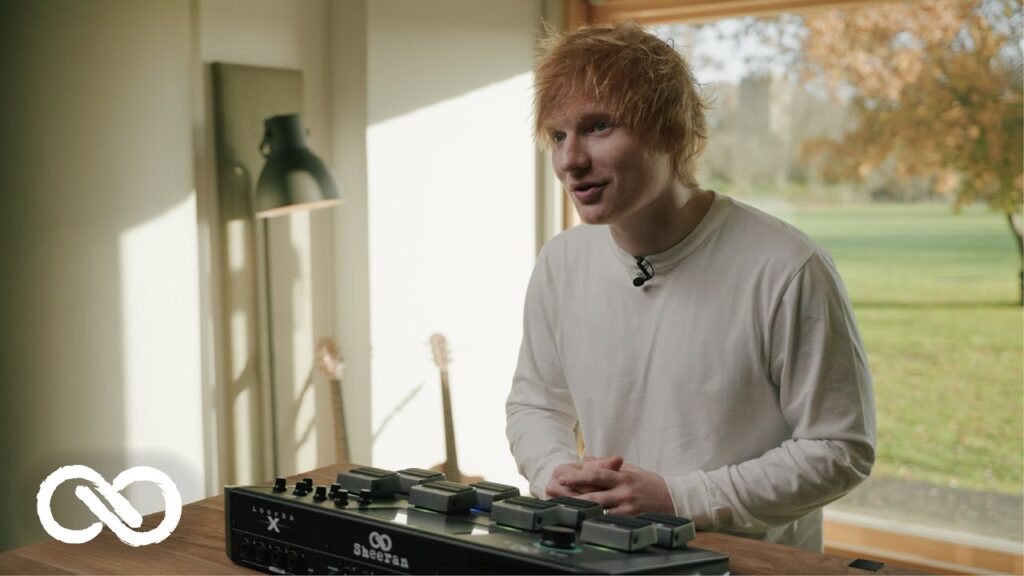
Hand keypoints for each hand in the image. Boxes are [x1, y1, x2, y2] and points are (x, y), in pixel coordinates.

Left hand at [555, 456, 674, 515]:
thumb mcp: (630, 469)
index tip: (564, 476)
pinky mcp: (631, 519)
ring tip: (566, 509)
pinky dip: (598, 520)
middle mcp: (624, 492)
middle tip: (558, 493)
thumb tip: (585, 457)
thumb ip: (607, 464)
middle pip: (594, 494)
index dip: (578, 476)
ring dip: (583, 510)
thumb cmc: (650, 483)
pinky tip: (586, 520)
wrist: (674, 499)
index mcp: (623, 477)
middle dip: (574, 494)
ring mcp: (628, 508)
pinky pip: (611, 521)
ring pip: (600, 510)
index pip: (597, 475)